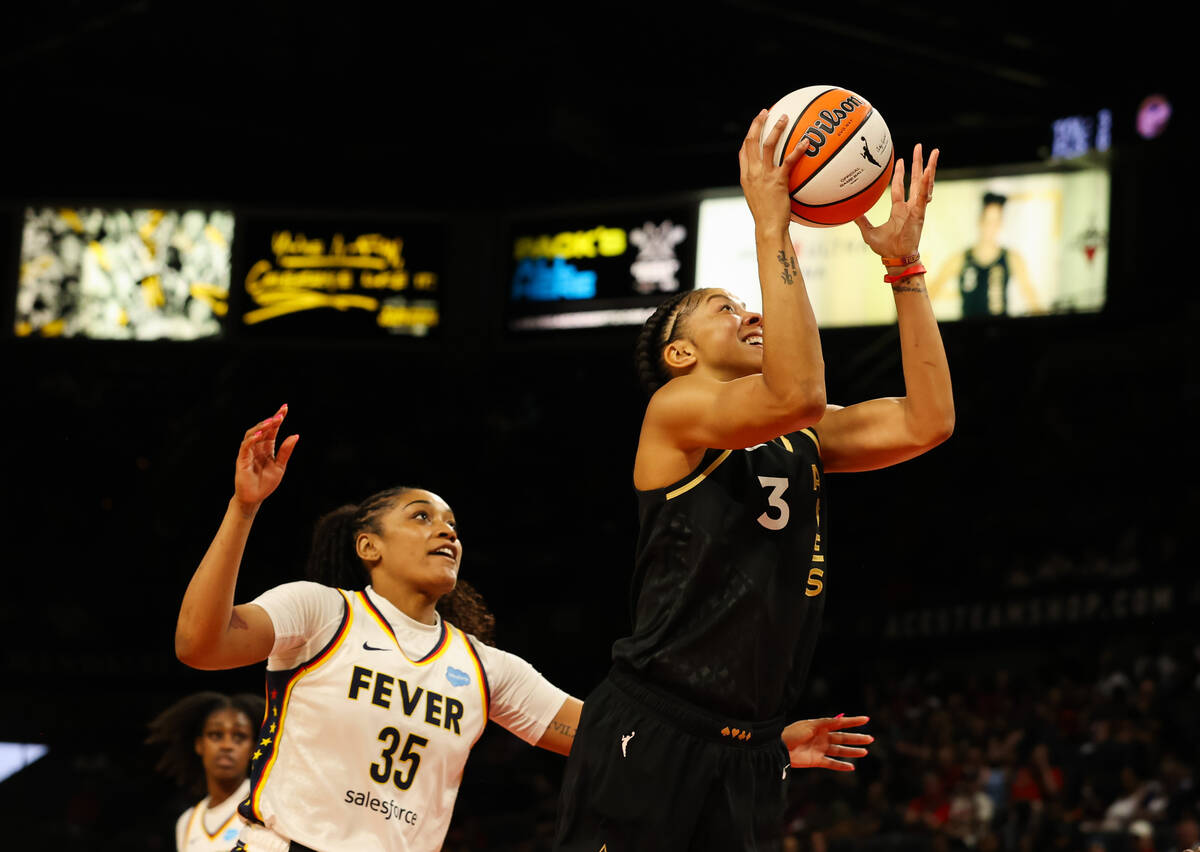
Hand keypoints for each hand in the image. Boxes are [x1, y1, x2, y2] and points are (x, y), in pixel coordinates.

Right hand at [234, 404, 298, 510]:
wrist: (255, 498)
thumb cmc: (266, 483)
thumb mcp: (280, 466)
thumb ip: (286, 451)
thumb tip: (295, 435)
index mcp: (267, 447)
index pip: (273, 430)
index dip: (278, 418)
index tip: (285, 408)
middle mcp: (257, 447)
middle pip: (263, 429)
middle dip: (272, 420)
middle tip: (281, 414)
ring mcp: (249, 452)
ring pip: (252, 434)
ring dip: (262, 427)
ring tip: (271, 422)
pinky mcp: (242, 459)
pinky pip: (245, 446)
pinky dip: (252, 439)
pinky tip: (260, 434)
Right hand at [739, 109, 809, 234]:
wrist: (768, 228)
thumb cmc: (766, 218)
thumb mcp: (759, 199)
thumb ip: (763, 186)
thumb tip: (774, 180)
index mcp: (746, 177)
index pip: (743, 152)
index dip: (748, 137)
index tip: (755, 126)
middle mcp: (752, 173)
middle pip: (751, 142)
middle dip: (757, 124)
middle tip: (765, 112)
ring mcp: (764, 176)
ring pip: (767, 145)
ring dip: (776, 129)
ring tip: (785, 118)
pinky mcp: (777, 180)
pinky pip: (789, 160)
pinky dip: (798, 150)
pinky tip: (807, 142)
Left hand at [782, 714, 872, 770]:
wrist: (778, 748)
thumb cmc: (792, 733)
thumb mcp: (809, 725)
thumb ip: (825, 723)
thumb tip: (840, 720)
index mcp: (820, 725)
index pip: (840, 723)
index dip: (853, 721)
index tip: (866, 720)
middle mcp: (822, 736)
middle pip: (842, 737)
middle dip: (856, 738)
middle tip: (870, 739)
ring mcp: (820, 749)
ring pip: (840, 750)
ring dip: (852, 751)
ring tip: (865, 752)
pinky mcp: (816, 760)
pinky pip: (832, 763)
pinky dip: (841, 765)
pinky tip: (851, 767)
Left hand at [854, 143, 939, 258]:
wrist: (895, 258)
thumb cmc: (885, 249)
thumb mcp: (868, 232)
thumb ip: (861, 220)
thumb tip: (849, 213)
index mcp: (899, 209)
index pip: (899, 187)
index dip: (900, 173)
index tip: (901, 160)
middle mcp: (910, 206)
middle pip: (915, 180)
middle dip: (918, 163)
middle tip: (920, 147)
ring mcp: (916, 208)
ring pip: (924, 184)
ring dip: (929, 167)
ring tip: (935, 152)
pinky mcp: (919, 213)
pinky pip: (923, 195)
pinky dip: (927, 182)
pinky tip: (929, 170)